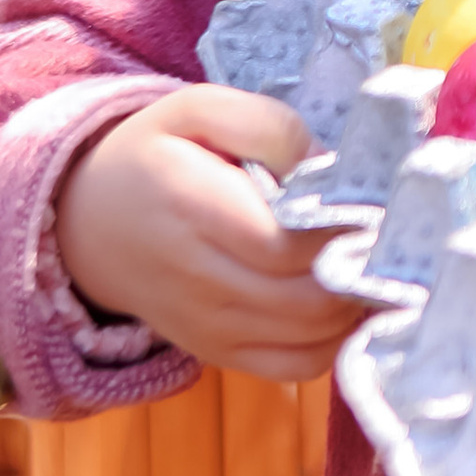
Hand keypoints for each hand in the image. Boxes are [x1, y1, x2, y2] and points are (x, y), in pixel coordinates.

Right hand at [55, 86, 355, 384]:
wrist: (86, 226)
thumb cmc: (153, 156)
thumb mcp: (197, 108)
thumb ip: (268, 125)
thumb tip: (328, 165)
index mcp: (192, 210)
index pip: (288, 245)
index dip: (344, 229)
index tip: (378, 201)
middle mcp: (199, 280)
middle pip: (308, 299)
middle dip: (360, 269)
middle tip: (389, 234)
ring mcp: (209, 328)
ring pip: (311, 337)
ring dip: (356, 304)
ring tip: (373, 261)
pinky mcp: (220, 353)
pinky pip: (297, 366)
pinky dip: (336, 341)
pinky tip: (348, 300)